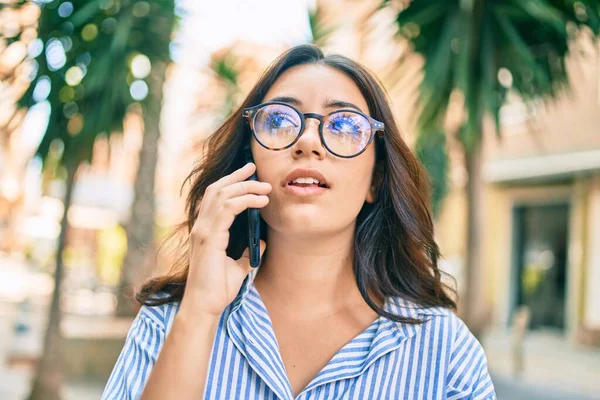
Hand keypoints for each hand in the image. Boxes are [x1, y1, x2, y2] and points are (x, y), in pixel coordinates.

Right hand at [180, 163, 269, 317]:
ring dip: (245, 187)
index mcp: (205, 230)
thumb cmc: (218, 289)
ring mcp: (203, 230)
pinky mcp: (209, 237)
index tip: (248, 173)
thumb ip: (247, 253)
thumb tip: (261, 241)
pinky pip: (228, 208)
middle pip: (217, 189)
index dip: (230, 182)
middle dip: (237, 177)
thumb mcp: (238, 267)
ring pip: (222, 194)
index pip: (215, 197)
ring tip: (265, 186)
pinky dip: (245, 200)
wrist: (206, 305)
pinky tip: (261, 201)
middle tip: (254, 168)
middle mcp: (201, 226)